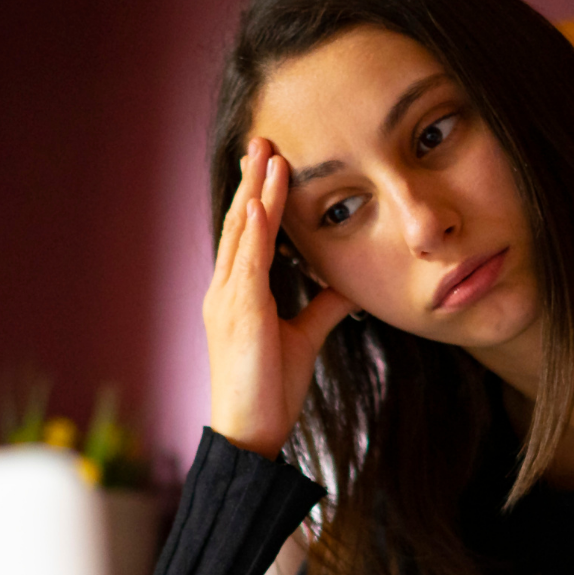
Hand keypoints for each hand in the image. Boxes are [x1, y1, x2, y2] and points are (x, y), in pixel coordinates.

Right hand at [204, 137, 357, 458]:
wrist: (250, 435)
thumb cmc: (270, 392)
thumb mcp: (304, 338)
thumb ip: (322, 307)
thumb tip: (349, 284)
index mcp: (237, 295)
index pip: (248, 235)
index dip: (258, 197)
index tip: (270, 162)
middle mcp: (224, 292)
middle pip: (238, 224)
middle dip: (251, 181)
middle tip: (261, 140)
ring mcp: (226, 302)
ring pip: (241, 236)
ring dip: (254, 194)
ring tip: (265, 155)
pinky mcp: (238, 316)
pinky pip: (246, 265)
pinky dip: (252, 233)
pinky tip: (259, 205)